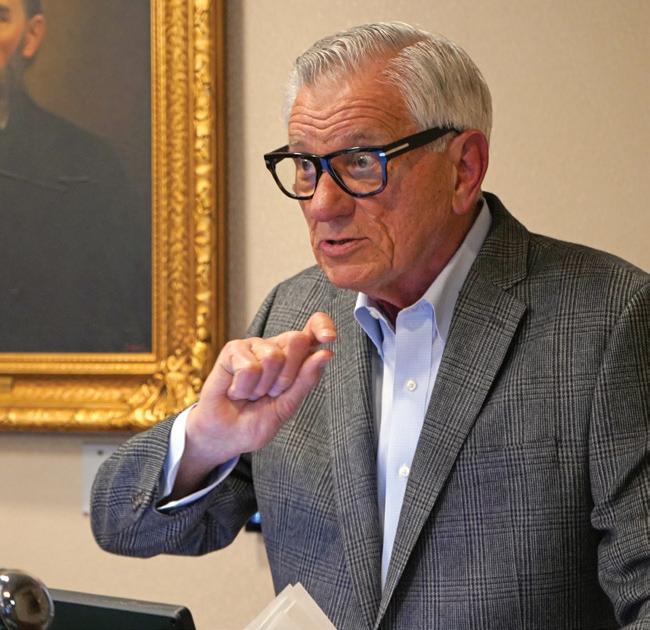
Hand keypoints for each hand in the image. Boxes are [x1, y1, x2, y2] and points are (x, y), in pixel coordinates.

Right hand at [172, 312, 335, 494]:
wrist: (226, 435)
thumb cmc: (256, 420)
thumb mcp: (288, 405)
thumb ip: (306, 379)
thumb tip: (326, 352)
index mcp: (295, 358)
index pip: (313, 331)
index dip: (323, 326)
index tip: (329, 338)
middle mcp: (276, 346)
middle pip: (297, 341)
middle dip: (288, 377)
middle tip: (272, 393)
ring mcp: (254, 346)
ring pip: (273, 357)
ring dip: (263, 387)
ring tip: (252, 394)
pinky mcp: (233, 349)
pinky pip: (249, 367)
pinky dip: (244, 388)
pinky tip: (236, 391)